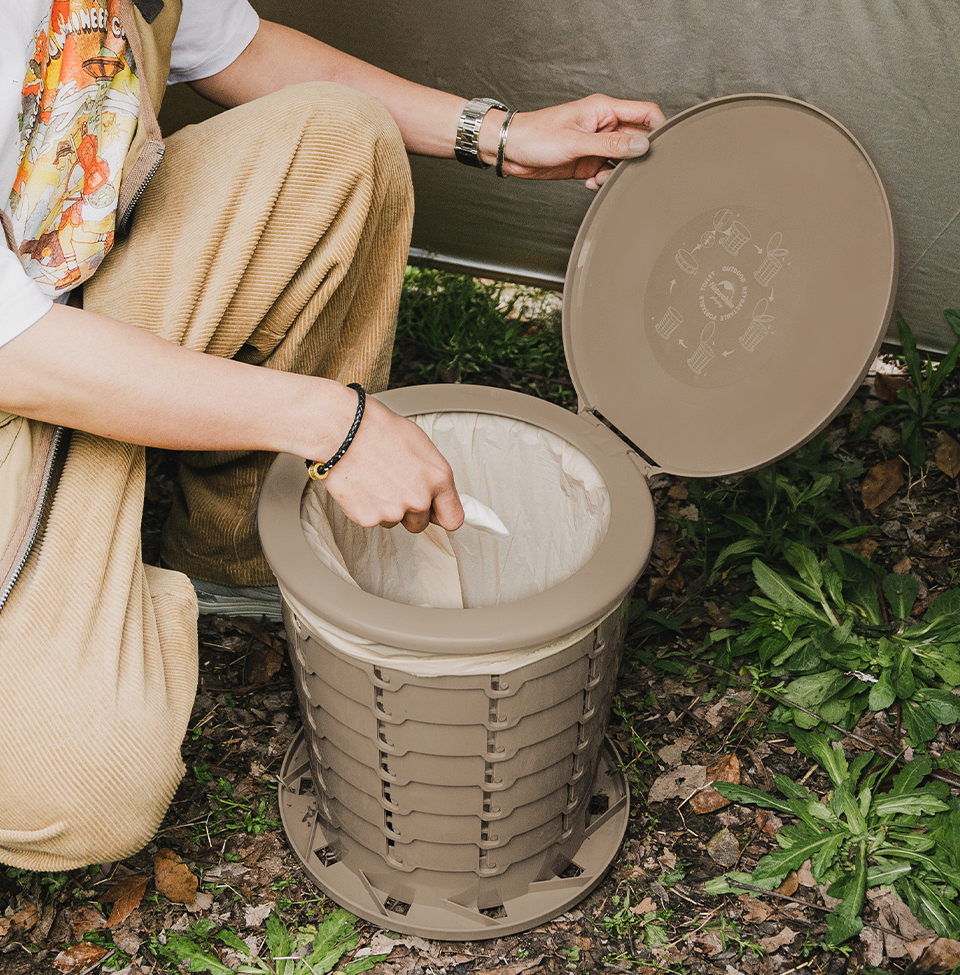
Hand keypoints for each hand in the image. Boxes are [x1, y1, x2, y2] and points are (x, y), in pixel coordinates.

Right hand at [320, 395, 463, 533]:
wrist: (343, 429)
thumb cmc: (378, 429)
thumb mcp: (419, 444)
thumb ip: (431, 474)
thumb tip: (435, 488)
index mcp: (438, 478)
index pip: (453, 517)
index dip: (443, 515)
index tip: (440, 516)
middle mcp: (419, 498)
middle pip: (421, 523)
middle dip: (410, 511)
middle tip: (396, 487)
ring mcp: (394, 511)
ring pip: (394, 521)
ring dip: (386, 506)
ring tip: (376, 478)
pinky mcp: (368, 518)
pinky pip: (372, 519)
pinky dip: (366, 507)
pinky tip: (364, 485)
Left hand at [487, 94, 665, 189]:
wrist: (511, 151)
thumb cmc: (536, 136)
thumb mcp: (576, 141)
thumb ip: (611, 144)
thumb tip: (642, 145)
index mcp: (604, 110)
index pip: (646, 113)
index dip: (659, 129)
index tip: (661, 150)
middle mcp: (603, 126)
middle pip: (637, 139)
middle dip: (635, 158)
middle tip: (626, 171)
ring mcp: (596, 144)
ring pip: (622, 159)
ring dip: (616, 173)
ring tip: (600, 178)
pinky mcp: (587, 161)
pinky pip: (606, 172)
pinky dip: (603, 180)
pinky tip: (591, 183)